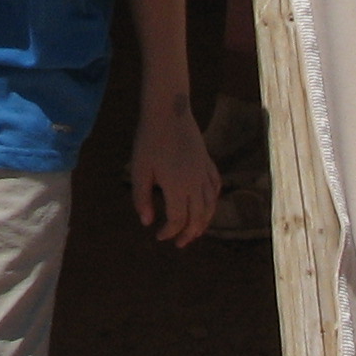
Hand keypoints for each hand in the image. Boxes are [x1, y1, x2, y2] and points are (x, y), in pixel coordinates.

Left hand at [129, 99, 220, 246]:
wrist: (168, 112)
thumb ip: (142, 198)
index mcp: (177, 187)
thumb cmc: (149, 141)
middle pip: (198, 217)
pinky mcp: (207, 162)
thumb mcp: (139, 170)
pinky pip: (216, 187)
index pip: (177, 219)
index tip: (158, 236)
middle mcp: (196, 184)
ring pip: (211, 205)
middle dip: (189, 233)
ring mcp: (204, 173)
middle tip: (180, 243)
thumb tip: (146, 222)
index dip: (169, 232)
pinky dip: (213, 201)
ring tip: (195, 231)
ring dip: (204, 222)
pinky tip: (208, 205)